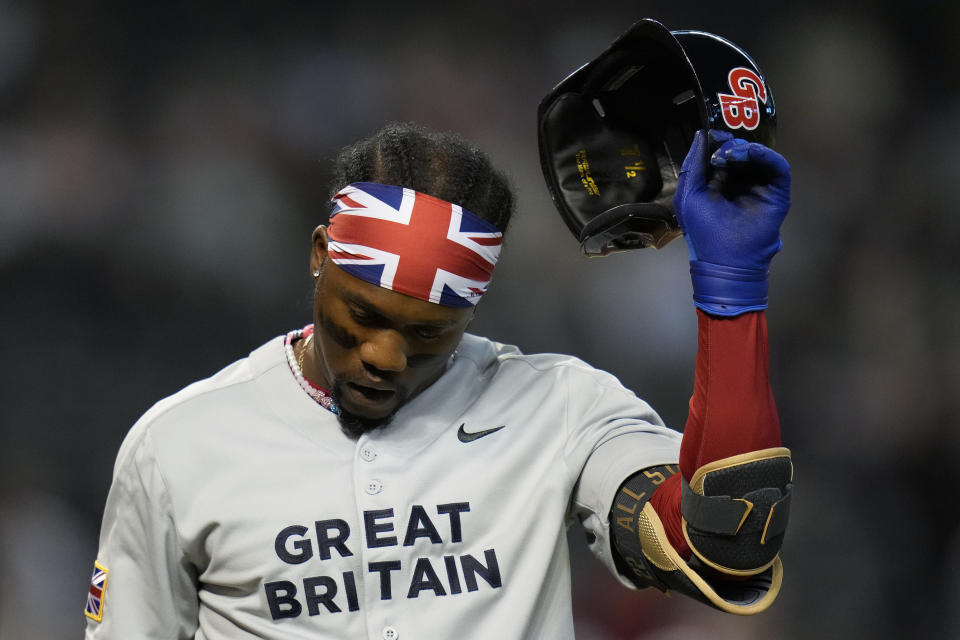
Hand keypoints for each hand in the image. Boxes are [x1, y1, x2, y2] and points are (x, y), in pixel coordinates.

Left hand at [674, 129, 790, 315]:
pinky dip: (766, 155)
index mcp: (719, 183)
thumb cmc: (704, 230)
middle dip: (729, 145)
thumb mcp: (689, 193)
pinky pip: (777, 167)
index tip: (712, 135)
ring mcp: (760, 187)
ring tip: (730, 155)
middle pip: (740, 152)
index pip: (721, 154)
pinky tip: (750, 153)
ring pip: (758, 156)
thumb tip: (701, 135)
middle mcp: (741, 182)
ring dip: (744, 149)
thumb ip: (693, 164)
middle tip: (721, 148)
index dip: (717, 142)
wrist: (724, 260)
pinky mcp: (777, 192)